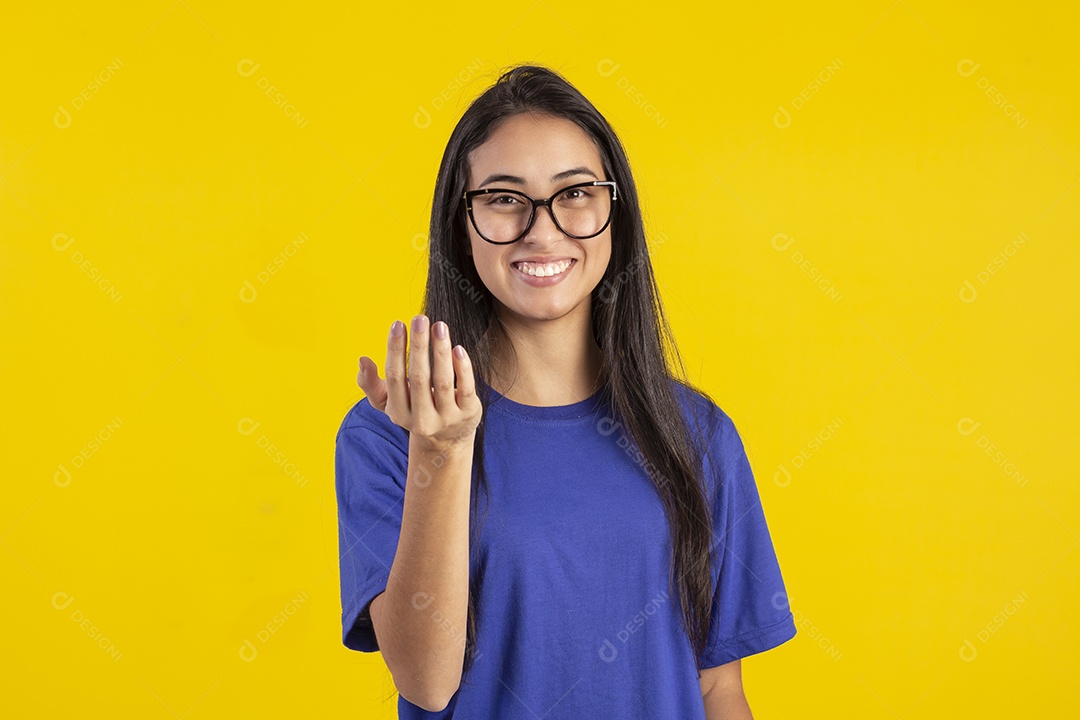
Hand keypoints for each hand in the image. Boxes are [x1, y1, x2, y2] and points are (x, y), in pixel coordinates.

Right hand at [357, 314, 481, 449]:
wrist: (447, 441)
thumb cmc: (415, 411)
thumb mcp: (390, 403)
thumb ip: (371, 384)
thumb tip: (362, 360)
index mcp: (399, 413)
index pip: (394, 378)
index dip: (395, 350)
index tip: (398, 324)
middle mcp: (422, 420)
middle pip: (419, 378)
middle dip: (418, 346)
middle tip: (419, 318)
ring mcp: (447, 418)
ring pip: (443, 381)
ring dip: (440, 351)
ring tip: (439, 326)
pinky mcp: (469, 413)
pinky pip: (465, 388)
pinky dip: (462, 368)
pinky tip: (458, 348)